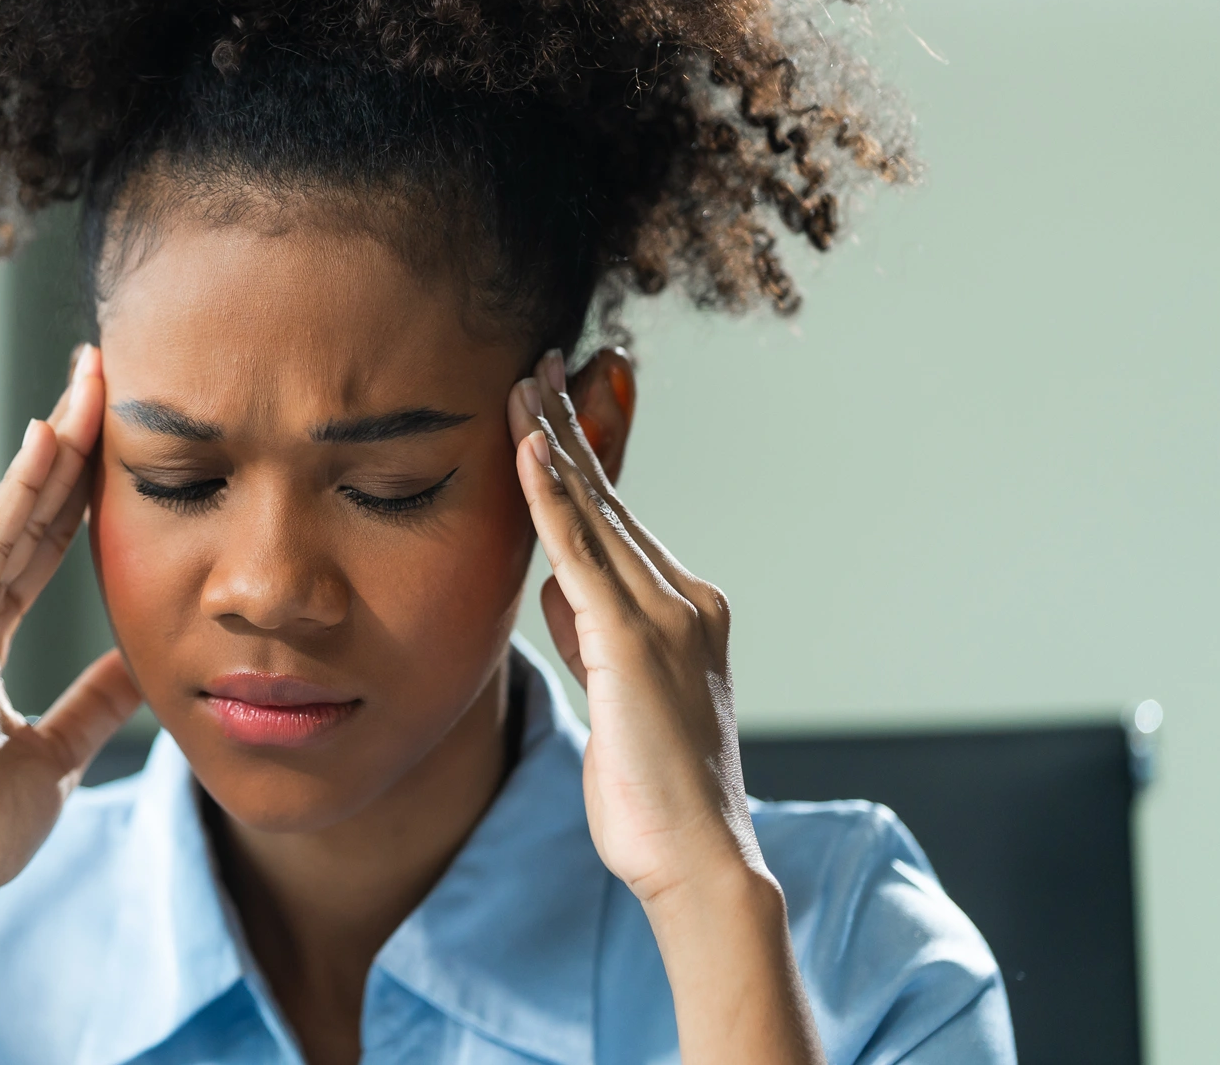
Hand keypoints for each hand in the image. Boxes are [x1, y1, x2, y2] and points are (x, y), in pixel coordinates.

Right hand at [0, 344, 143, 904]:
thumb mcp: (56, 752)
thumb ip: (94, 703)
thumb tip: (143, 662)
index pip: (34, 539)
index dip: (74, 482)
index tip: (110, 424)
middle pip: (21, 508)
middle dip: (66, 437)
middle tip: (105, 367)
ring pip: (7, 513)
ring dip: (52, 446)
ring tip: (92, 382)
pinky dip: (19, 494)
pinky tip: (50, 444)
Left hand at [508, 350, 760, 906]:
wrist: (698, 858)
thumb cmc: (654, 792)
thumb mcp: (614, 695)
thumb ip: (590, 631)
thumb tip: (556, 586)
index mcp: (685, 609)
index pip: (619, 516)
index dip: (583, 456)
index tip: (552, 400)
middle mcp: (685, 598)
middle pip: (610, 496)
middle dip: (569, 424)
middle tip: (537, 361)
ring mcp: (665, 616)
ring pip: (595, 511)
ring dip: (553, 441)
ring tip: (520, 382)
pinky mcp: (632, 643)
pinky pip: (579, 553)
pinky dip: (550, 497)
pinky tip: (525, 450)